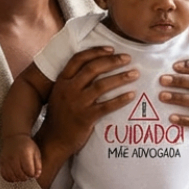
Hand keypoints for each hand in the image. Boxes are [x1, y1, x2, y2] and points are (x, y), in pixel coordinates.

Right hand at [0, 135, 41, 181]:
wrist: (14, 137)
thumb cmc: (27, 145)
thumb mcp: (36, 152)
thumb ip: (38, 165)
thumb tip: (37, 176)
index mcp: (24, 154)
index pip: (29, 171)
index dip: (32, 174)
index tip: (33, 173)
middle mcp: (14, 157)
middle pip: (20, 175)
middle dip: (25, 178)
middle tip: (27, 175)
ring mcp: (6, 160)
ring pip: (12, 176)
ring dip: (18, 179)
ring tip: (21, 176)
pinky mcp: (1, 162)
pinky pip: (4, 175)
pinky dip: (9, 178)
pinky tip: (14, 176)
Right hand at [35, 46, 137, 184]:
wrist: (53, 140)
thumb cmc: (60, 115)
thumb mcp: (60, 93)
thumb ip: (73, 80)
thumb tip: (94, 67)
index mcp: (62, 81)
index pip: (79, 59)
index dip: (96, 52)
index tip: (111, 49)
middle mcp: (69, 89)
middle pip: (93, 69)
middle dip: (112, 61)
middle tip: (127, 58)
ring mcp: (77, 103)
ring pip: (101, 85)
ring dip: (120, 78)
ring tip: (135, 74)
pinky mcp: (85, 118)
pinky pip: (107, 106)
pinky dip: (120, 99)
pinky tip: (131, 95)